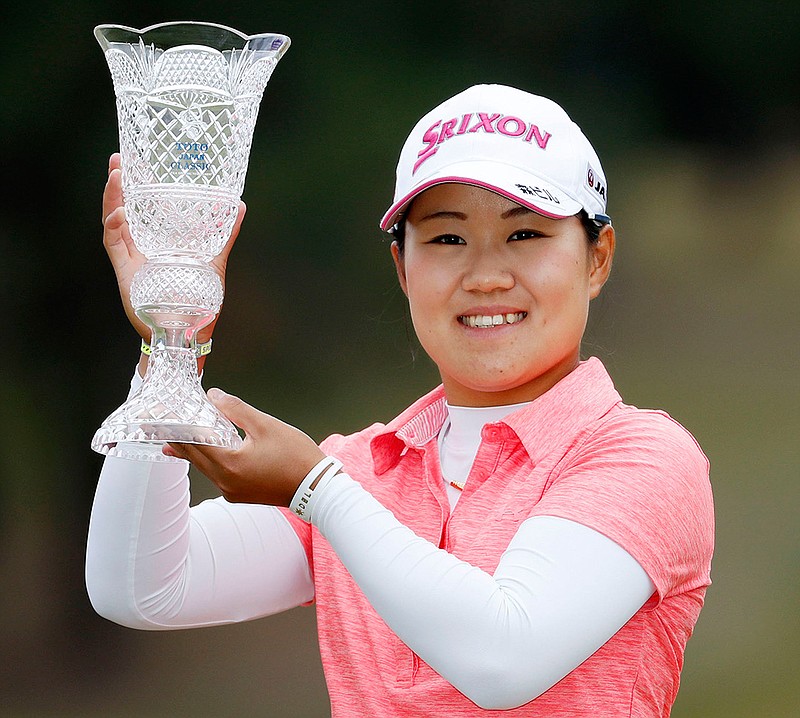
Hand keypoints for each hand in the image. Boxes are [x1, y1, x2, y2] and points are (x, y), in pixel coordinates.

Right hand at [101, 152, 245, 352]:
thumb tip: (240, 205)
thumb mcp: (214, 261)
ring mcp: (132, 259)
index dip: (138, 185)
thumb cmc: (199, 300)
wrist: (188, 332)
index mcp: (160, 242)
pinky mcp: (126, 273)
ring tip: (117, 177)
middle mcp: (142, 247)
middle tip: (118, 160)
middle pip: (124, 209)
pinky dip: (115, 229)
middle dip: (119, 184)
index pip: (144, 208)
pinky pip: (114, 246)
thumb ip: (225, 235)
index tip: (135, 162)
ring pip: (114, 222)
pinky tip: (120, 214)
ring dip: (113, 199)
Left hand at [163, 389, 325, 506]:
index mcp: (229, 465)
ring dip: (194, 452)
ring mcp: (232, 492)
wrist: (317, 488)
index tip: (162, 419)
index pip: (194, 443)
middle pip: (194, 458)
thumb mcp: (266, 426)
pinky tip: (209, 452)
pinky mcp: (241, 495)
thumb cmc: (296, 456)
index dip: (178, 428)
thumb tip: (214, 396)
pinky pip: (218, 475)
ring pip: (205, 468)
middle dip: (179, 441)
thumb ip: (237, 410)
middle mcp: (225, 483)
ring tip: (177, 439)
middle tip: (161, 427)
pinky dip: (210, 461)